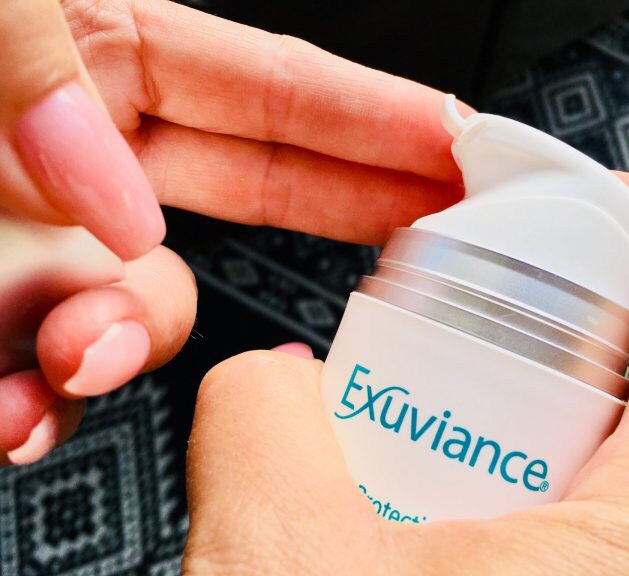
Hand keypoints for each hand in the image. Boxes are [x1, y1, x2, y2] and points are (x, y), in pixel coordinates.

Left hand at [0, 0, 463, 463]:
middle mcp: (94, 161)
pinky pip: (67, 386)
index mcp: (101, 60)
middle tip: (450, 235)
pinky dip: (42, 411)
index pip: (273, 90)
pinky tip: (8, 406)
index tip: (460, 143)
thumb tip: (120, 198)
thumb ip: (40, 69)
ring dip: (129, 342)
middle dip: (361, 215)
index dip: (377, 118)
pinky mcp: (19, 328)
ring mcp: (65, 251)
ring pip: (157, 318)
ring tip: (68, 354)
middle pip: (266, 191)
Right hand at [182, 174, 628, 574]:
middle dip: (567, 341)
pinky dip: (538, 509)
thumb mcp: (288, 568)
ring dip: (538, 436)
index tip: (597, 207)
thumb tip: (261, 383)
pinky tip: (446, 536)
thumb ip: (260, 427)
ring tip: (446, 460)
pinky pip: (613, 533)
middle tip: (479, 340)